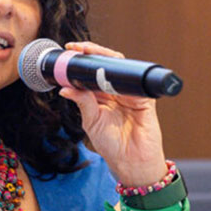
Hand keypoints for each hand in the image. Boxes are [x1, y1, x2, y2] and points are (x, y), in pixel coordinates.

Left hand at [57, 41, 167, 186]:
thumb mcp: (91, 122)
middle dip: (91, 54)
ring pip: (119, 68)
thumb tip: (65, 89)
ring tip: (90, 55)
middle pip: (105, 66)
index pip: (91, 73)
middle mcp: (116, 92)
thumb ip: (82, 103)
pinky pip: (135, 80)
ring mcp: (131, 93)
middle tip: (77, 49)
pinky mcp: (144, 97)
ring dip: (104, 59)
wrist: (131, 162)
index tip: (69, 53)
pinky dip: (122, 73)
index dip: (81, 63)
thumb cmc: (112, 145)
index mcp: (102, 97)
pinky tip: (110, 71)